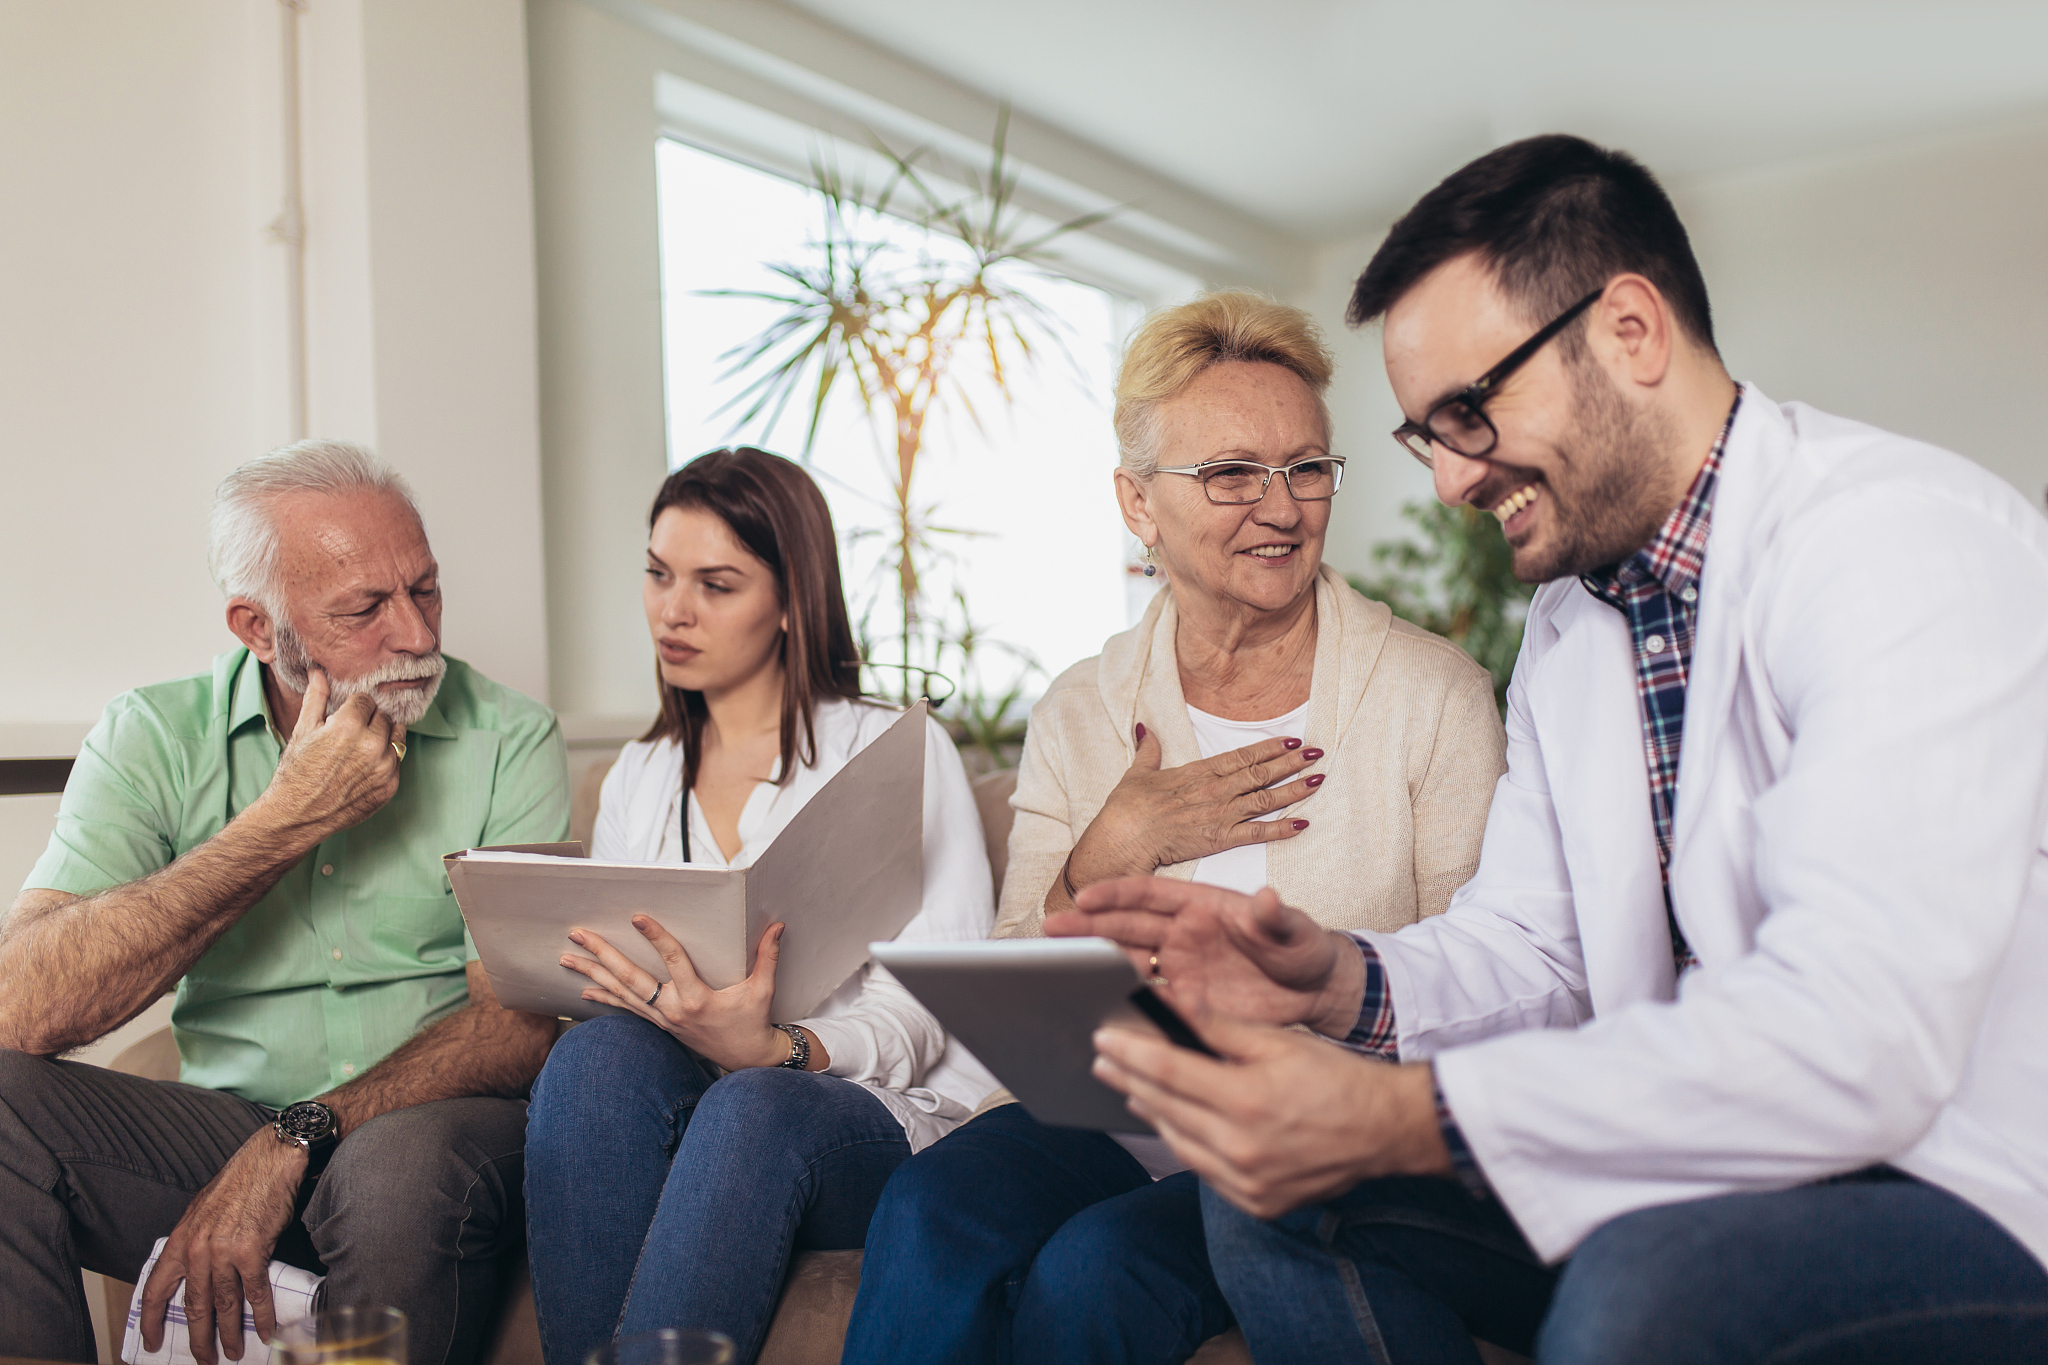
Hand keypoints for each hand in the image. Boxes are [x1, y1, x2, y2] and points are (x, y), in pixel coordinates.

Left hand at [139, 1128, 305, 1362]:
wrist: (269, 1161)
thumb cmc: (239, 1182)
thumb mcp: (201, 1211)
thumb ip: (193, 1242)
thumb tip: (194, 1271)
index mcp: (179, 1241)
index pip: (156, 1290)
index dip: (152, 1321)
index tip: (153, 1342)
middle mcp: (197, 1250)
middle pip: (194, 1307)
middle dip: (198, 1339)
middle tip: (203, 1360)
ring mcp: (223, 1253)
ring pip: (223, 1305)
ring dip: (229, 1334)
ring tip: (234, 1353)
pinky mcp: (252, 1252)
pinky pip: (255, 1293)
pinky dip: (261, 1315)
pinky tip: (264, 1330)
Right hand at [253, 669, 406, 842]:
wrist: (297, 816)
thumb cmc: (296, 772)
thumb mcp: (303, 730)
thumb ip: (317, 697)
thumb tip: (318, 671)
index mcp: (349, 726)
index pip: (366, 700)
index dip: (354, 707)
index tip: (345, 716)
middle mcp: (372, 746)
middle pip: (383, 717)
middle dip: (369, 721)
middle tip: (351, 734)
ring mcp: (384, 768)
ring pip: (396, 737)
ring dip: (382, 739)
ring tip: (359, 749)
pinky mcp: (390, 786)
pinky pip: (397, 762)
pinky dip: (385, 761)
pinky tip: (364, 767)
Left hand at [562, 916, 822, 1071]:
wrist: (746, 1060)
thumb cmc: (753, 1023)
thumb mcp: (762, 990)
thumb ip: (767, 957)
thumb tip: (777, 926)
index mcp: (697, 998)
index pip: (672, 960)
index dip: (656, 937)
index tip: (637, 917)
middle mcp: (673, 1009)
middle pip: (630, 978)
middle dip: (602, 955)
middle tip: (579, 935)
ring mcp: (662, 1019)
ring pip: (621, 994)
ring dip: (593, 975)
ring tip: (568, 959)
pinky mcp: (660, 1025)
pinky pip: (626, 1010)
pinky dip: (605, 999)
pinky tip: (585, 991)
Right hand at [1047, 877, 1363, 1034]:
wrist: (1316, 992)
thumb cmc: (1304, 948)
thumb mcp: (1294, 929)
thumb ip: (1276, 916)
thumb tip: (1267, 899)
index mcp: (1200, 905)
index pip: (1149, 893)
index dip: (1116, 894)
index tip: (1085, 897)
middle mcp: (1181, 934)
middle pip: (1125, 926)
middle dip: (1087, 927)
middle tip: (1051, 930)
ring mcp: (1179, 968)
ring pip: (1127, 962)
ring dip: (1095, 964)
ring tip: (1059, 967)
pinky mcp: (1185, 1002)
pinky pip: (1146, 1000)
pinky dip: (1123, 1002)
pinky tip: (1098, 1008)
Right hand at [1063, 726, 1325, 893]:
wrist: (1124, 837)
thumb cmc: (1127, 808)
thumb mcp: (1137, 772)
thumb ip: (1148, 750)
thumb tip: (1144, 728)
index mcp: (1198, 771)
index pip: (1242, 756)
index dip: (1269, 747)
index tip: (1292, 739)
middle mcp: (1215, 790)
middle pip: (1261, 773)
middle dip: (1291, 762)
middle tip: (1317, 753)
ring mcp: (1220, 814)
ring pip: (1265, 799)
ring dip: (1294, 789)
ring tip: (1318, 780)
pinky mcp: (1219, 840)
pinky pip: (1257, 833)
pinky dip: (1281, 829)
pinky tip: (1302, 824)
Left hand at [1091, 1013, 1448, 1218]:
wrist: (1385, 1131)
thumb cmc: (1337, 1079)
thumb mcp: (1279, 1042)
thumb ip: (1221, 1027)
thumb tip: (1174, 1002)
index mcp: (1246, 1101)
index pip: (1169, 1071)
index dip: (1131, 1052)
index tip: (1104, 1038)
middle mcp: (1241, 1148)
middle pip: (1165, 1109)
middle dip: (1129, 1080)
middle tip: (1104, 1060)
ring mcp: (1247, 1183)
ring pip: (1179, 1145)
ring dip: (1152, 1114)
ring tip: (1131, 1089)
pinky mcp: (1256, 1203)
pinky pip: (1204, 1172)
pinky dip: (1185, 1146)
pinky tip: (1174, 1125)